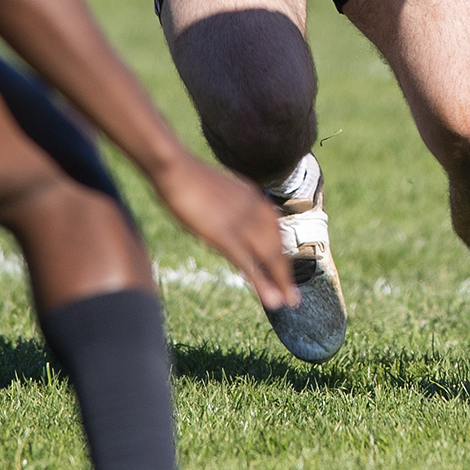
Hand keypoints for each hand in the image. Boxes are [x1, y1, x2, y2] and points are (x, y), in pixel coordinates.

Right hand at [151, 156, 298, 312]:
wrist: (176, 167)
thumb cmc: (187, 177)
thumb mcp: (215, 188)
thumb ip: (226, 202)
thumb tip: (224, 212)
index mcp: (252, 197)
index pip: (275, 229)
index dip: (282, 251)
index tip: (286, 269)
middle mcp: (254, 210)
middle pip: (277, 246)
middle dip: (286, 272)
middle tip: (293, 294)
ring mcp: (241, 223)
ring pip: (269, 257)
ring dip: (280, 282)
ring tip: (288, 302)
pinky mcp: (224, 236)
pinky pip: (248, 263)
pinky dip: (262, 283)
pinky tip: (271, 298)